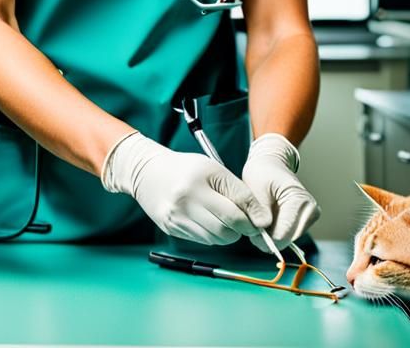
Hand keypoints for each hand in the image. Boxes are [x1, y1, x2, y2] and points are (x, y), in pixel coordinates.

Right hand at [101, 132, 271, 245]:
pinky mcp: (171, 228)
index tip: (262, 221)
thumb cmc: (186, 169)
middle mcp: (186, 200)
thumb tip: (262, 220)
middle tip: (243, 221)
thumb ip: (238, 192)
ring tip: (223, 218)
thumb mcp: (213, 169)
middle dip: (242, 228)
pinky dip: (211, 234)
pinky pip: (203, 240)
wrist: (147, 172)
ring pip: (217, 238)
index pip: (236, 208)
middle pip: (228, 228)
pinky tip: (206, 220)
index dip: (254, 217)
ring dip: (227, 233)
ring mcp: (177, 216)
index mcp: (199, 180)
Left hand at [241, 133, 319, 250]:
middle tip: (253, 219)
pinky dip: (275, 230)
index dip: (263, 238)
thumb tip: (263, 238)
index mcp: (300, 201)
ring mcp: (310, 217)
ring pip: (286, 240)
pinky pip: (287, 235)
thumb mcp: (255, 190)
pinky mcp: (306, 221)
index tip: (250, 226)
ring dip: (271, 233)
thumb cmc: (261, 173)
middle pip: (286, 240)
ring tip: (261, 215)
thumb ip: (260, 214)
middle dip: (267, 236)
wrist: (271, 164)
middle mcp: (310, 211)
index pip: (282, 236)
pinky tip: (268, 217)